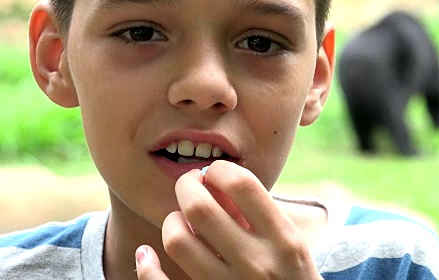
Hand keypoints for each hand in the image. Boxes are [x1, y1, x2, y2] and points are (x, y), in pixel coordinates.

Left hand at [136, 160, 321, 279]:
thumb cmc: (292, 279)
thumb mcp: (291, 246)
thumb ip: (262, 216)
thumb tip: (217, 181)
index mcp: (284, 240)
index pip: (243, 185)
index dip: (220, 169)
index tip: (214, 173)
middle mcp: (257, 264)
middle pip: (200, 207)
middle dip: (187, 186)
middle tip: (189, 186)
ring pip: (178, 240)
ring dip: (172, 221)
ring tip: (181, 221)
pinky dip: (146, 266)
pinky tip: (146, 253)